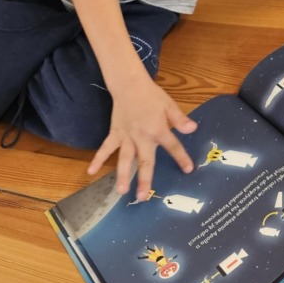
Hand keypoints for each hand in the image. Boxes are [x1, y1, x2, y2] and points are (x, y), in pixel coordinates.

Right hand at [87, 74, 197, 200]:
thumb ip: (179, 119)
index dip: (181, 158)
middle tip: (143, 197)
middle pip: (144, 161)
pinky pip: (106, 148)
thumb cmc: (152, 95)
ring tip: (121, 191)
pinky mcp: (115, 133)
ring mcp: (126, 136)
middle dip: (144, 180)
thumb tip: (193, 129)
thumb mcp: (169, 105)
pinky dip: (98, 158)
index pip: (172, 146)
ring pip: (124, 159)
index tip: (188, 170)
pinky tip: (90, 171)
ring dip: (123, 175)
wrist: (129, 85)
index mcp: (158, 129)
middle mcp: (141, 136)